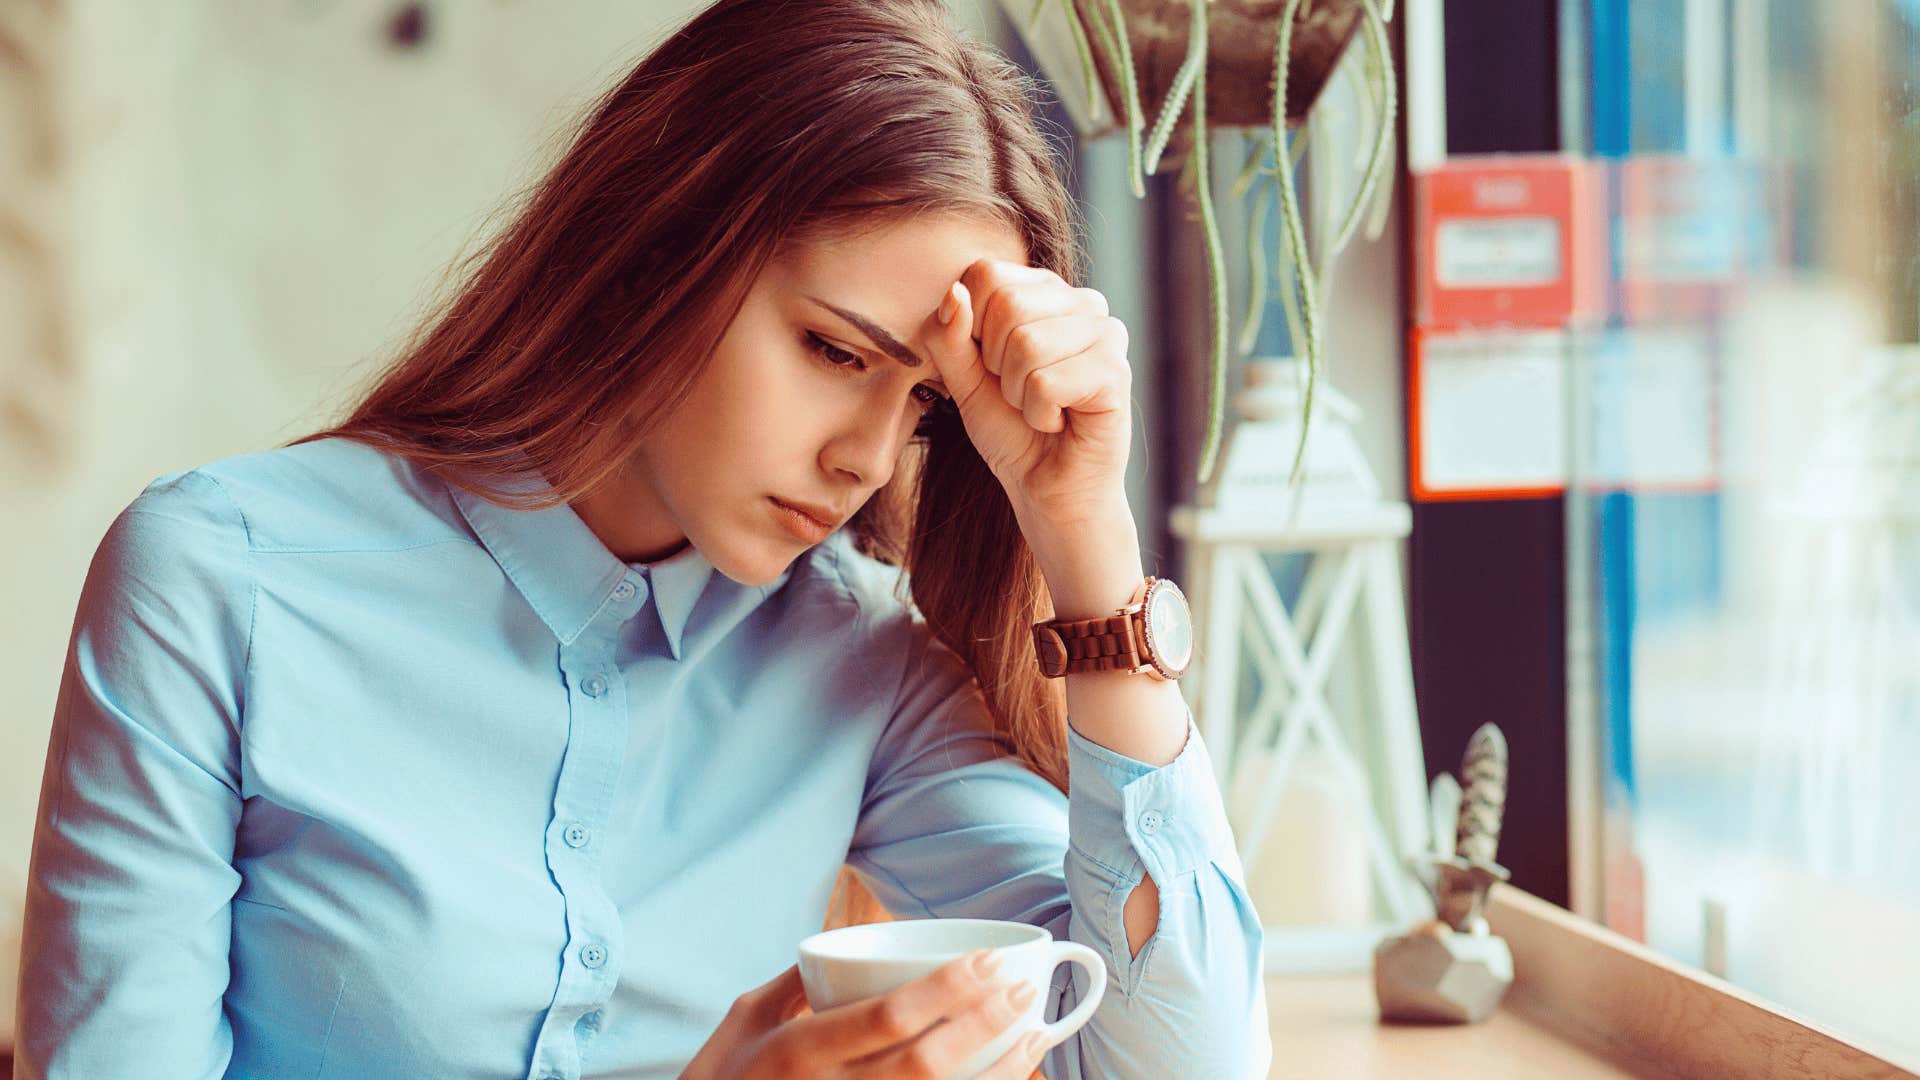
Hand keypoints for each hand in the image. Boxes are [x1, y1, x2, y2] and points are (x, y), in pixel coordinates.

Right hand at [678, 949, 1050, 1078]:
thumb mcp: (742, 1022)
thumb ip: (793, 984)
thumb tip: (835, 949)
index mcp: (797, 1051)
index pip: (887, 1018)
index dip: (948, 991)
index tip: (990, 961)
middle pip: (924, 1063)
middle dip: (983, 1023)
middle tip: (1023, 989)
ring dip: (995, 1073)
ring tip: (1034, 1037)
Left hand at [925, 258, 1131, 534]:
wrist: (1048, 490)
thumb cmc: (1011, 431)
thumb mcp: (963, 379)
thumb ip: (948, 336)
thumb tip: (953, 292)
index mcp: (1044, 291)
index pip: (985, 273)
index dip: (970, 327)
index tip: (992, 366)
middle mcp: (1081, 302)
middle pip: (1005, 304)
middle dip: (995, 364)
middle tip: (1020, 392)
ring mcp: (1105, 333)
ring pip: (1026, 343)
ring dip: (1018, 394)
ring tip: (1041, 408)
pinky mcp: (1115, 372)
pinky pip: (1046, 382)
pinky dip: (1039, 414)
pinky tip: (1060, 422)